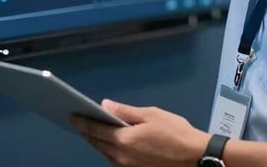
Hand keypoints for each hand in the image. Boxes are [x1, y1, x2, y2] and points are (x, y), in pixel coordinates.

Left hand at [72, 99, 208, 166]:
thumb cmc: (175, 131)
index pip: (97, 130)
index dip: (83, 122)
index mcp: (125, 140)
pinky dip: (110, 151)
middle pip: (98, 144)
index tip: (72, 116)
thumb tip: (104, 105)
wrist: (195, 157)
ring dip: (98, 143)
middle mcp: (123, 157)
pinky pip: (116, 161)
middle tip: (79, 122)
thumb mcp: (150, 114)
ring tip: (92, 131)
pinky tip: (111, 143)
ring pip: (106, 154)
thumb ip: (125, 111)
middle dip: (88, 133)